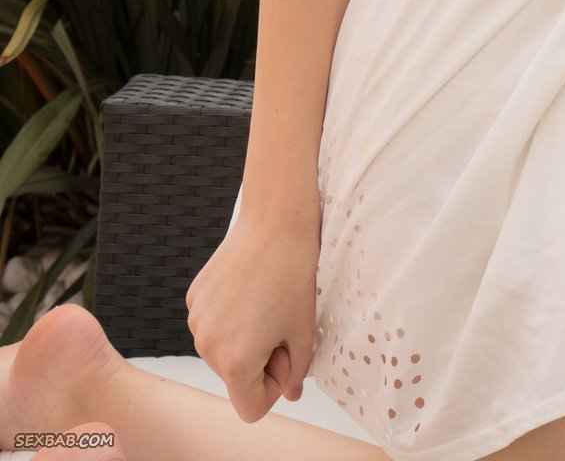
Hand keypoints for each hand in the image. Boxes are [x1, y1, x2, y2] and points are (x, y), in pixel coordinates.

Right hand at [185, 204, 319, 422]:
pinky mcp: (193, 297)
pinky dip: (230, 318)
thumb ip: (296, 371)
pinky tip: (248, 288)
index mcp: (235, 362)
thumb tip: (290, 392)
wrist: (274, 222)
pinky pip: (213, 325)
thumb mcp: (304, 332)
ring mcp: (196, 321)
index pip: (250, 408)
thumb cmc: (293, 275)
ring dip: (244, 340)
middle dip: (260, 362)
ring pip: (222, 353)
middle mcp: (207, 346)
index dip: (274, 388)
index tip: (286, 356)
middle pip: (235, 379)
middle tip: (280, 323)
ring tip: (265, 304)